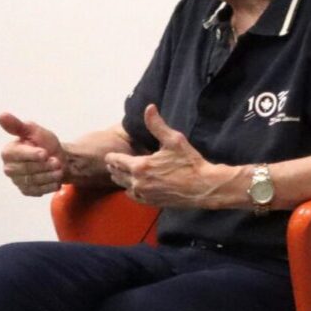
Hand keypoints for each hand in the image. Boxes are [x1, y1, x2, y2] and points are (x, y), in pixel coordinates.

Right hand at [0, 112, 65, 195]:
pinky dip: (49, 186)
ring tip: (59, 169)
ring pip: (33, 181)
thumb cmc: (44, 142)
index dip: (32, 155)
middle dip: (44, 166)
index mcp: (8, 152)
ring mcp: (17, 181)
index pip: (17, 155)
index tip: (45, 153)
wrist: (58, 158)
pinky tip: (55, 180)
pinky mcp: (26, 190)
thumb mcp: (33, 130)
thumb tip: (1, 115)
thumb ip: (17, 125)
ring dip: (49, 176)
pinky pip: (37, 192)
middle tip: (57, 161)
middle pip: (26, 169)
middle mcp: (9, 168)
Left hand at [104, 105, 228, 207]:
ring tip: (119, 173)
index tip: (108, 154)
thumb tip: (149, 108)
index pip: (116, 161)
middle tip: (112, 163)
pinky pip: (133, 197)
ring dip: (121, 179)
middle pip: (117, 174)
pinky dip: (130, 191)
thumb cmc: (189, 163)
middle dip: (114, 168)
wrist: (203, 187)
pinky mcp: (151, 202)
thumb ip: (157, 125)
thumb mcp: (173, 140)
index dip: (111, 157)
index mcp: (140, 166)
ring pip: (124, 186)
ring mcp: (144, 194)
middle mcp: (138, 182)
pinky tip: (132, 187)